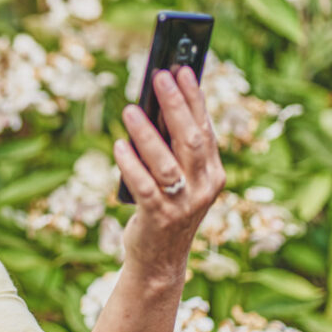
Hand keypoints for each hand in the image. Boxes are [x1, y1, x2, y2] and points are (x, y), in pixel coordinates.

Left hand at [114, 67, 225, 285]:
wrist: (160, 261)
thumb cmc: (165, 209)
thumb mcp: (178, 179)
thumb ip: (173, 149)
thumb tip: (154, 106)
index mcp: (213, 173)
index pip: (205, 128)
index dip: (195, 98)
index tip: (183, 69)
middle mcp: (204, 187)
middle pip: (190, 139)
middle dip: (175, 105)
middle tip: (160, 76)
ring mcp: (183, 204)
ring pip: (166, 163)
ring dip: (147, 134)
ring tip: (130, 109)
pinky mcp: (159, 218)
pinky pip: (143, 186)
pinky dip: (130, 164)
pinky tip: (117, 145)